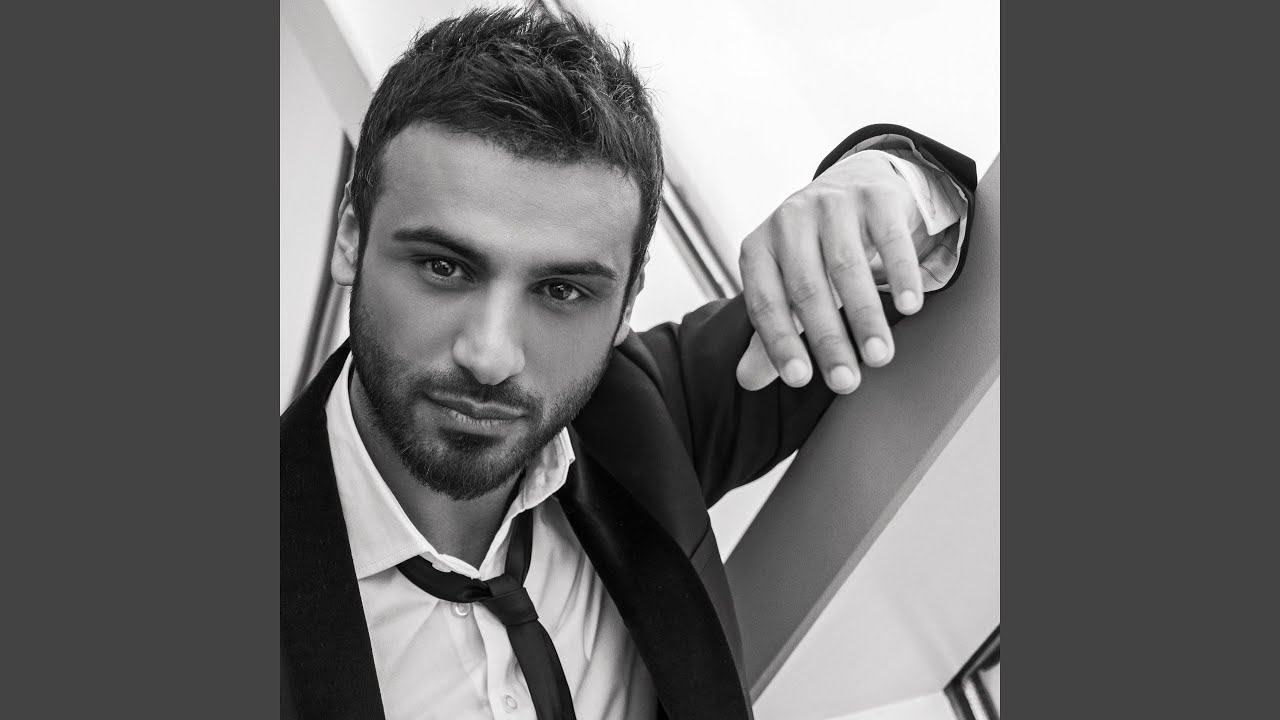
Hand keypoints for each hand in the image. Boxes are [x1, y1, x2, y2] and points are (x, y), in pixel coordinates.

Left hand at [736, 151, 925, 393]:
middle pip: (807, 288)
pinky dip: (900, 274)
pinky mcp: (874, 196)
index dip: (781, 342)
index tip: (800, 380)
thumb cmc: (814, 249)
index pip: (765, 302)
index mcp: (759, 248)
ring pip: (846, 266)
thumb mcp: (786, 285)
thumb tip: (747, 381)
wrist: (855, 182)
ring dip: (864, 316)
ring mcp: (831, 204)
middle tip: (846, 382)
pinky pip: (889, 238)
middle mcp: (789, 221)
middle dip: (828, 340)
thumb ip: (770, 332)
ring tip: (879, 357)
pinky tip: (910, 307)